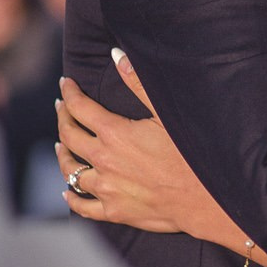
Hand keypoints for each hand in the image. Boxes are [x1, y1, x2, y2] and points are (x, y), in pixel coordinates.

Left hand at [55, 62, 237, 244]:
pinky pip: (82, 206)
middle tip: (61, 108)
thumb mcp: (167, 113)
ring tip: (60, 146)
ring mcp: (107, 189)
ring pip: (70, 171)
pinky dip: (71, 196)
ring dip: (62, 155)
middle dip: (62, 118)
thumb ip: (139, 83)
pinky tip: (67, 191)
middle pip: (69, 137)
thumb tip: (117, 55)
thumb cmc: (191, 154)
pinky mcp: (114, 212)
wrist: (205, 200)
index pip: (80, 108)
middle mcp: (104, 161)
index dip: (70, 93)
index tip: (65, 84)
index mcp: (115, 134)